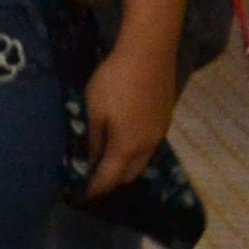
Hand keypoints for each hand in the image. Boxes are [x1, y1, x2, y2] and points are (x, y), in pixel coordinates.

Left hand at [82, 39, 175, 195]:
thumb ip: (94, 138)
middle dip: (112, 182)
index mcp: (127, 146)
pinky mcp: (166, 118)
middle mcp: (148, 145)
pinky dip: (136, 152)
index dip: (95, 189)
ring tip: (108, 164)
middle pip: (130, 174)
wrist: (150, 52)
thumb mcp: (94, 110)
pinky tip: (125, 143)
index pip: (110, 178)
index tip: (83, 195)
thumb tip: (92, 160)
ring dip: (126, 167)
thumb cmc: (114, 81)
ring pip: (142, 161)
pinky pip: (150, 146)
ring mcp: (160, 132)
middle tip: (94, 179)